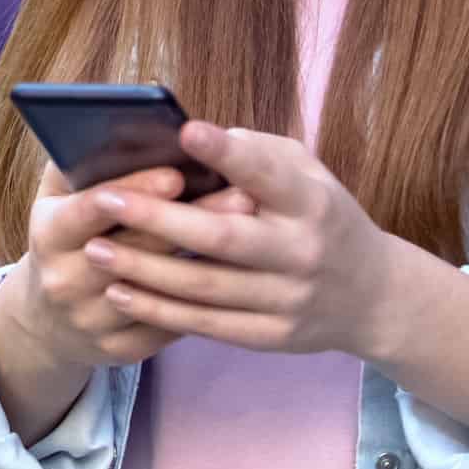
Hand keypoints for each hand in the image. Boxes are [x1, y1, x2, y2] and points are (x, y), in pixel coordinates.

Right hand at [3, 160, 259, 369]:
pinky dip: (204, 302)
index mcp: (48, 232)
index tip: (177, 174)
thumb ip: (85, 164)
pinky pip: (169, 327)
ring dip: (208, 263)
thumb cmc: (68, 234)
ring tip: (256, 233)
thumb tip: (128, 124)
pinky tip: (240, 276)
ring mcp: (90, 320)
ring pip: (158, 292)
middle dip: (189, 220)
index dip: (134, 190)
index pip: (91, 208)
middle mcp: (63, 279)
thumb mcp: (59, 196)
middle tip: (241, 194)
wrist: (48, 319)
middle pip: (135, 249)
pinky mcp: (117, 352)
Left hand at [78, 122, 405, 357]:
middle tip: (106, 201)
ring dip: (145, 269)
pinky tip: (122, 292)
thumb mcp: (306, 174)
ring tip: (96, 250)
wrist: (372, 296)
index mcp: (312, 202)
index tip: (185, 131)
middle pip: (224, 238)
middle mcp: (303, 252)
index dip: (228, 153)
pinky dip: (161, 311)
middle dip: (160, 220)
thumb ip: (255, 156)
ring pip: (206, 287)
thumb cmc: (320, 216)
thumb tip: (186, 140)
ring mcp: (288, 300)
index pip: (267, 174)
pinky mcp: (272, 337)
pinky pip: (208, 325)